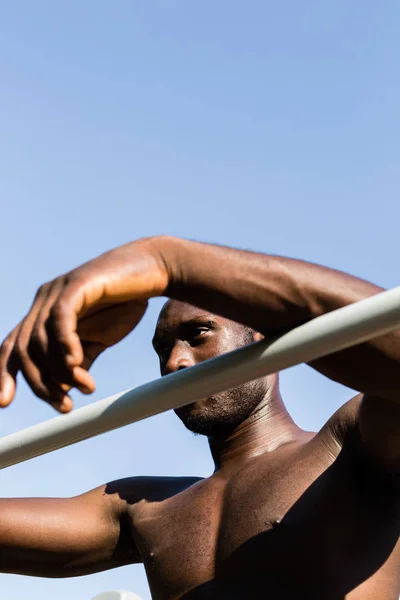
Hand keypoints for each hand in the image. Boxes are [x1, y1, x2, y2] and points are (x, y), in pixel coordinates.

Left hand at [0, 237, 169, 412]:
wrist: (153, 271)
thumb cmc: (125, 303)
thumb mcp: (97, 341)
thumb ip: (78, 362)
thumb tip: (64, 389)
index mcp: (43, 315)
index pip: (13, 347)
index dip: (3, 374)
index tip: (4, 403)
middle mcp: (43, 301)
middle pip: (24, 349)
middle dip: (40, 383)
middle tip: (64, 405)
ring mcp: (58, 291)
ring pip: (41, 339)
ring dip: (60, 371)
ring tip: (86, 386)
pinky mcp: (76, 284)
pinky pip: (60, 319)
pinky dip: (65, 345)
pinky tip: (76, 363)